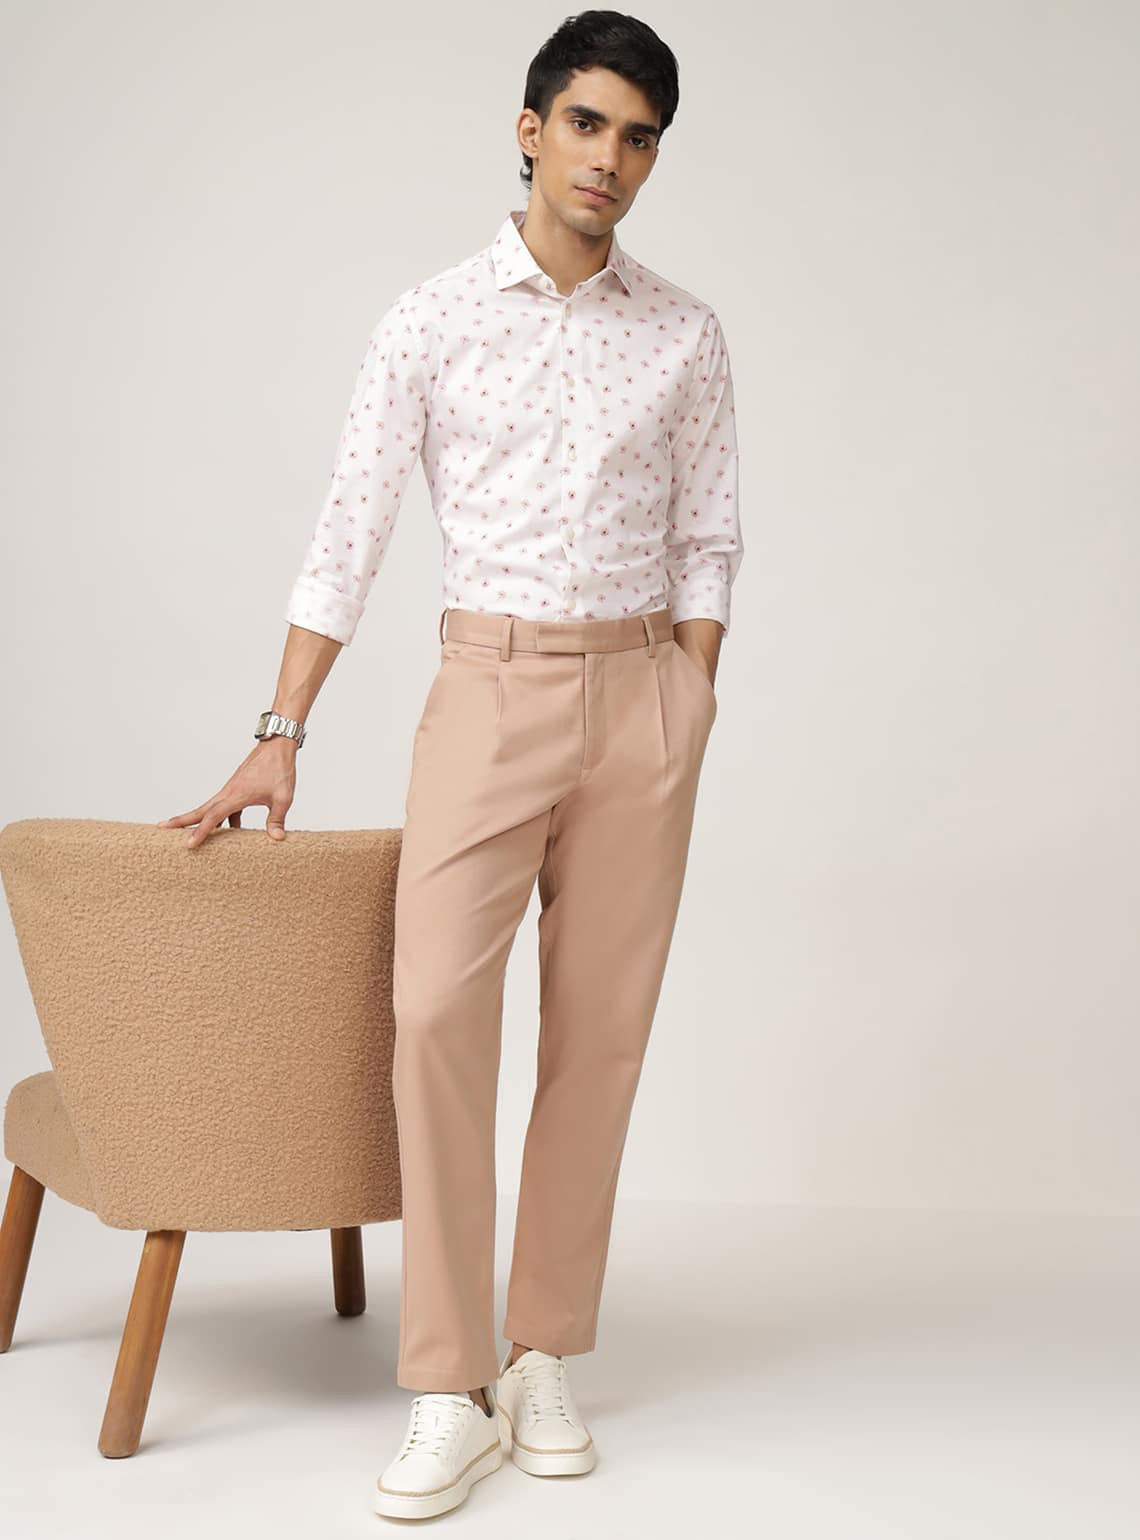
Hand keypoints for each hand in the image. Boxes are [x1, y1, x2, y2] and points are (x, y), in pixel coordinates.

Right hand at [156, 738, 298, 847]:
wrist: (277, 745)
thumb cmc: (280, 768)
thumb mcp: (283, 797)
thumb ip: (277, 819)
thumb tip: (277, 838)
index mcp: (236, 795)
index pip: (214, 816)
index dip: (201, 832)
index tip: (188, 844)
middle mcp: (228, 791)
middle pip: (201, 809)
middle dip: (181, 820)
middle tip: (161, 828)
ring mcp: (231, 789)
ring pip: (211, 807)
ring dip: (199, 819)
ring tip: (188, 833)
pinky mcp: (237, 787)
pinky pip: (225, 806)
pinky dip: (224, 818)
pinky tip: (233, 829)